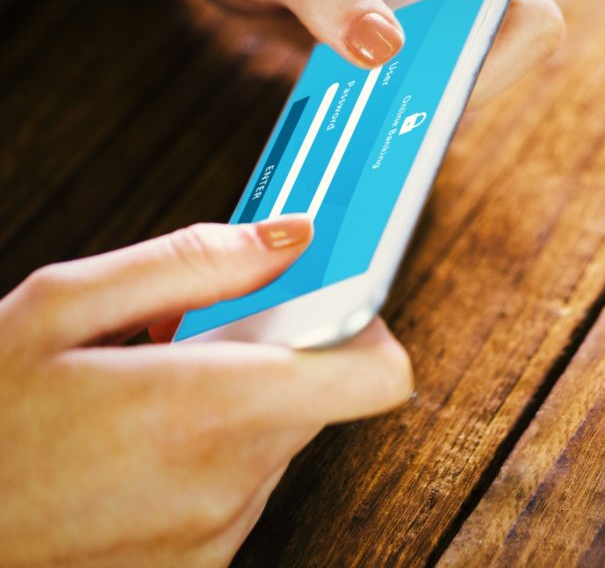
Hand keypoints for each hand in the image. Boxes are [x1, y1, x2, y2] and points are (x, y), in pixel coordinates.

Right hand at [0, 216, 411, 566]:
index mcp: (205, 409)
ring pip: (283, 437)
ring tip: (155, 391)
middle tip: (199, 335)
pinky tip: (147, 440)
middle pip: (321, 394)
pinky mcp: (200, 562)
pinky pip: (246, 485)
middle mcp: (227, 482)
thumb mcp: (63, 307)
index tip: (336, 296)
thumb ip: (193, 263)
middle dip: (277, 353)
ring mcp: (215, 533)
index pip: (373, 374)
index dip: (366, 324)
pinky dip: (217, 452)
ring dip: (242, 403)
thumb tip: (291, 238)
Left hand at [128, 0, 564, 98]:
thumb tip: (385, 49)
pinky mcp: (399, 37)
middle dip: (453, 96)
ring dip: (422, 109)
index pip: (523, 12)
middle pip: (499, 54)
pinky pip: (420, 85)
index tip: (435, 98)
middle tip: (386, 120)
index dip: (498, 66)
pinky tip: (348, 121)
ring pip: (460, 77)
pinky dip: (393, 110)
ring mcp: (426, 7)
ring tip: (360, 123)